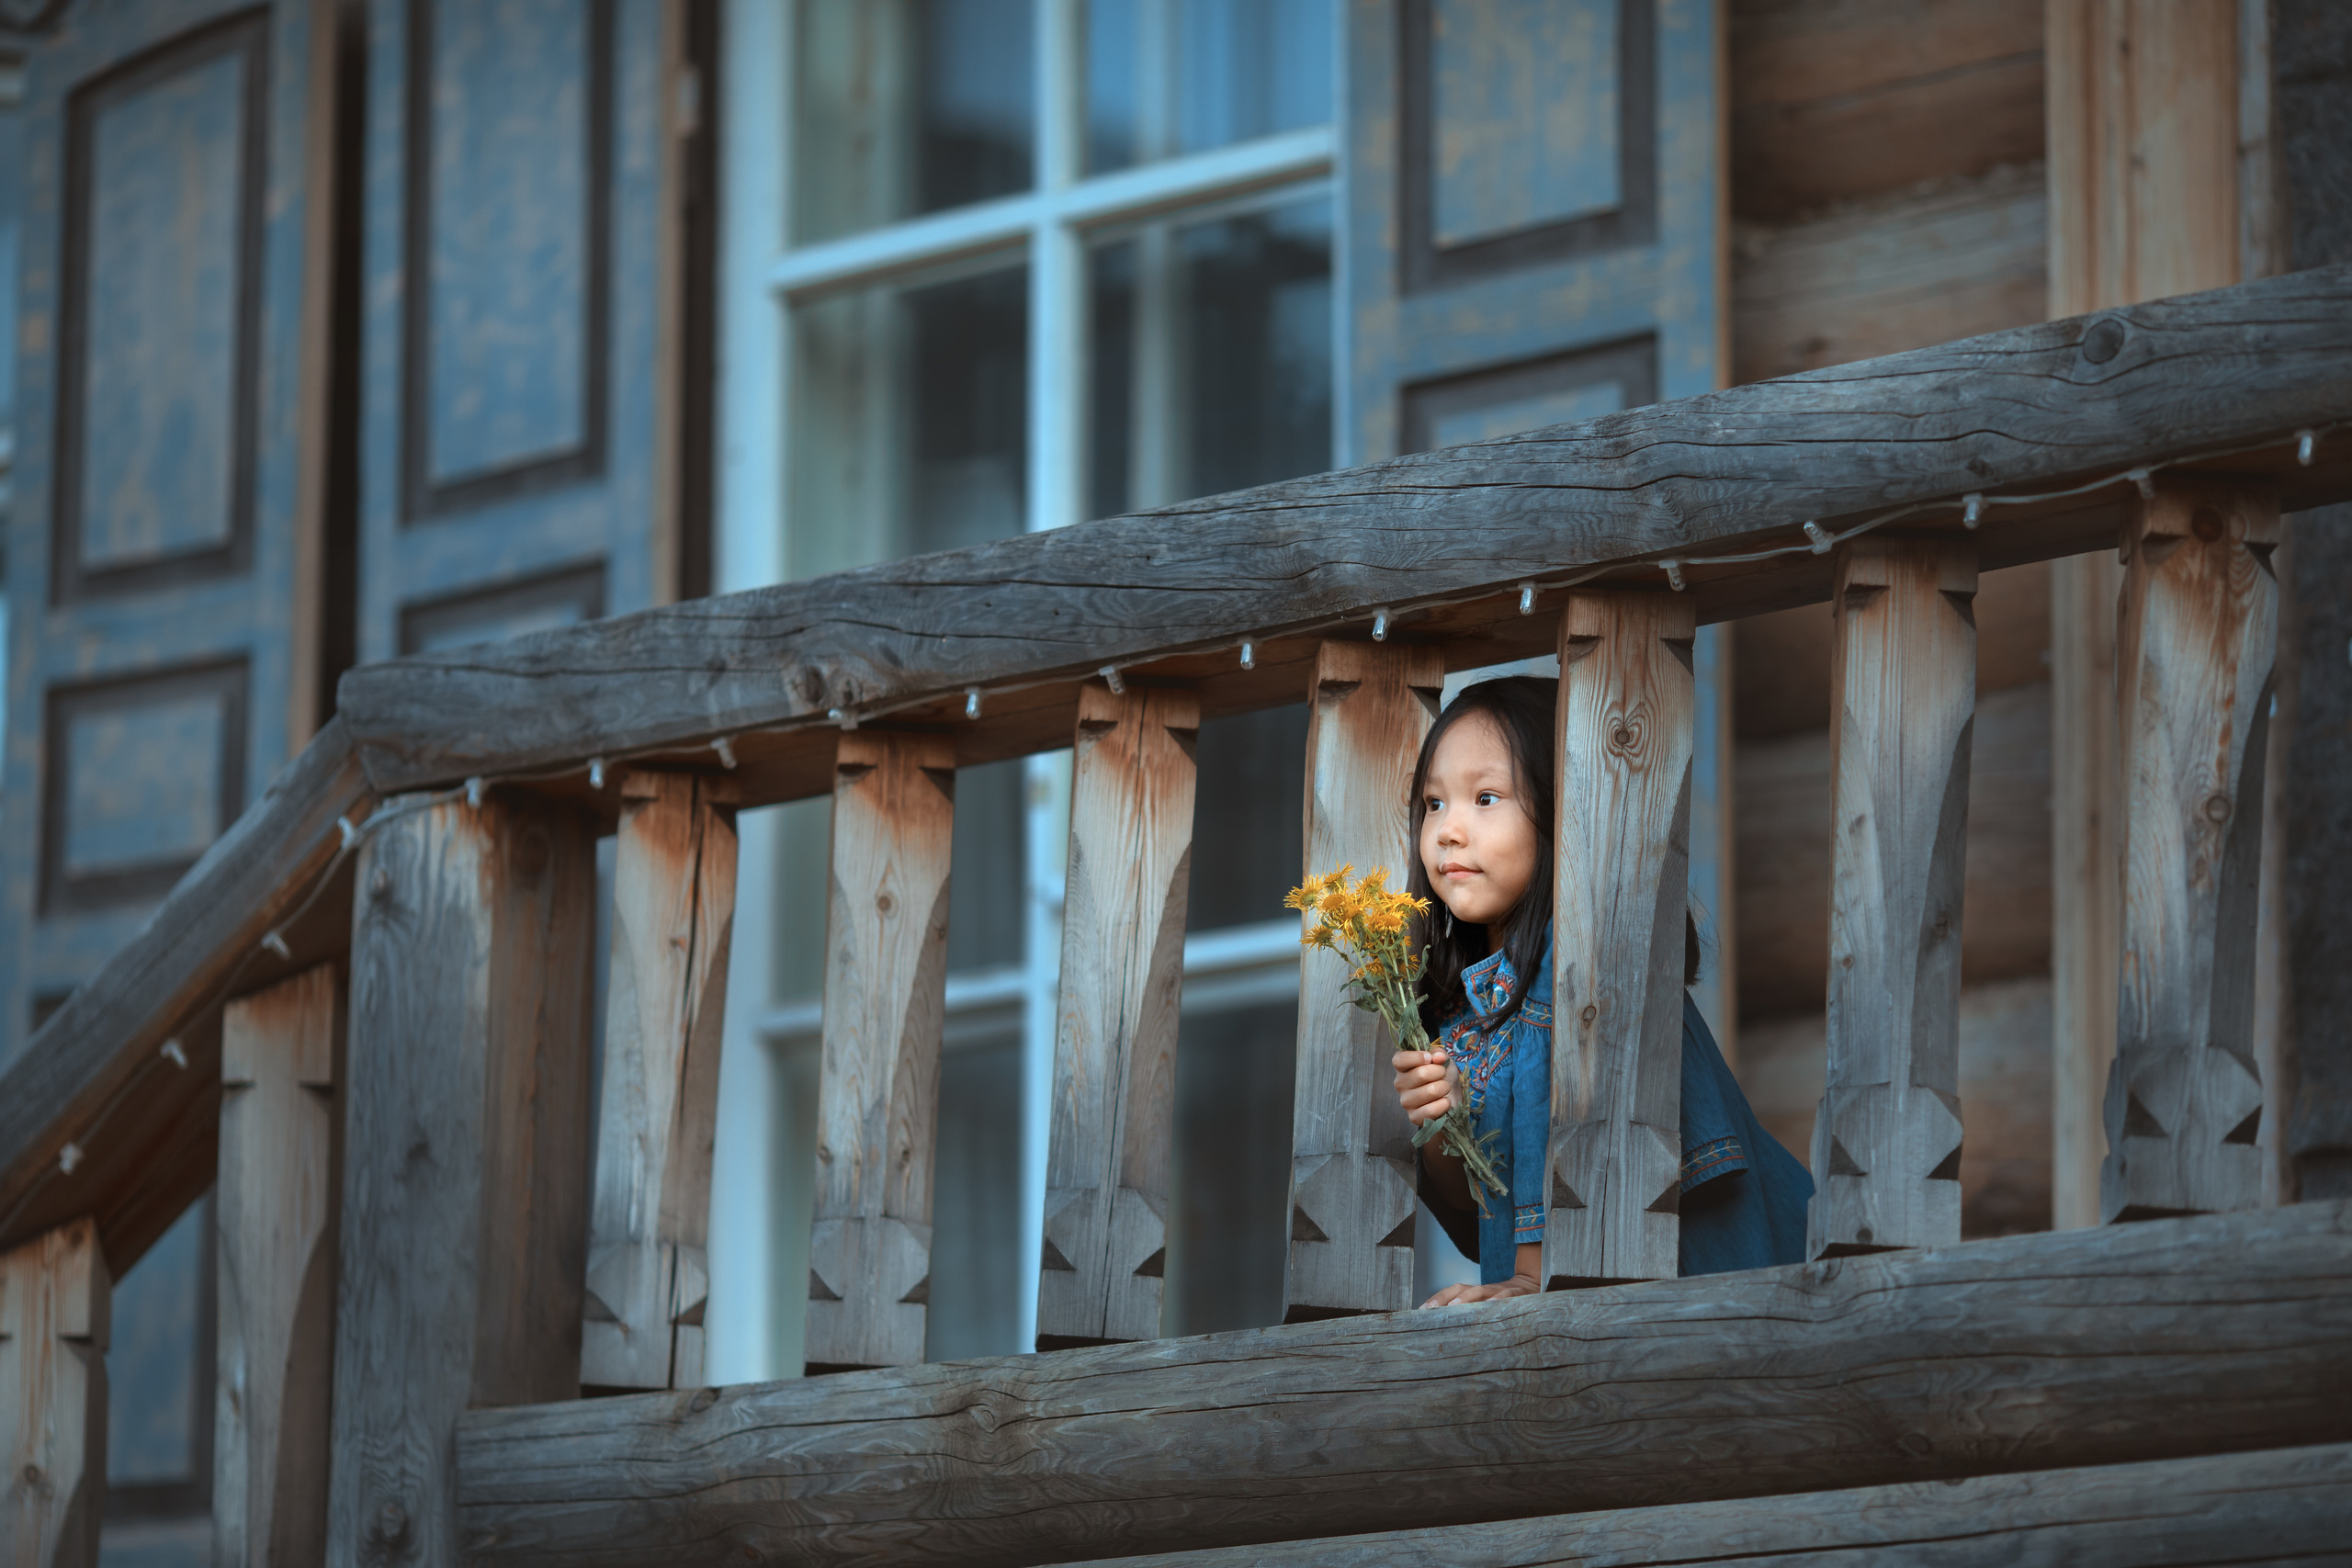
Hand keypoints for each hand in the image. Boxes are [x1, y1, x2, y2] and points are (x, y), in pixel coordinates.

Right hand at [1392, 1048, 1461, 1126]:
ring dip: (1444, 1088)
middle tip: (1443, 1075)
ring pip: (1429, 1091)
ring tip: (1444, 1088)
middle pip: (1420, 1074)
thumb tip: (1438, 1057)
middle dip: (1439, 1072)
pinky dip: (1444, 1104)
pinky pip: (1431, 1110)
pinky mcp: (1414, 1117)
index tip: (1430, 1058)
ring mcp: (1405, 1102)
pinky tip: (1445, 1102)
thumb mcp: (1441, 1058)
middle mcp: (1400, 1083)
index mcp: (1402, 1067)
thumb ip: (1438, 1053)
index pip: (1399, 1060)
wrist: (1451, 1097)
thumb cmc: (1442, 1075)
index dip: (1416, 1057)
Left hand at [1420, 1243, 1541, 1306]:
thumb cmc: (1505, 1305)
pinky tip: (1492, 1306)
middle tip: (1430, 1310)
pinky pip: (1508, 1296)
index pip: (1451, 1292)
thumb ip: (1470, 1316)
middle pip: (1460, 1288)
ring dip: (1467, 1298)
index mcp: (1475, 1293)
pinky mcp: (1519, 1295)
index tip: (1420, 1311)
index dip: (1436, 1299)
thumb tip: (1446, 1333)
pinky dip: (1500, 1300)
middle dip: (1444, 1298)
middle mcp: (1485, 1289)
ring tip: (1454, 1306)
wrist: (1534, 1286)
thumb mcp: (1486, 1310)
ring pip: (1481, 1290)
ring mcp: (1501, 1290)